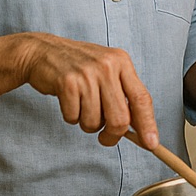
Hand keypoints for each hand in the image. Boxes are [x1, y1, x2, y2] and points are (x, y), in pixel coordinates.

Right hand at [15, 33, 157, 147]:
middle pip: (120, 118)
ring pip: (95, 122)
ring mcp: (87, 73)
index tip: (151, 143)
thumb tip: (138, 129)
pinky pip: (74, 118)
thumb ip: (123, 95)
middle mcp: (107, 66)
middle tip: (105, 138)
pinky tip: (69, 101)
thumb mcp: (107, 71)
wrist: (43, 51)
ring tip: (82, 107)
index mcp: (122, 62)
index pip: (142, 98)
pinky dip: (71, 117)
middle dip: (112, 135)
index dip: (148, 124)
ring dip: (87, 124)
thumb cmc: (79, 66)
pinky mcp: (67, 82)